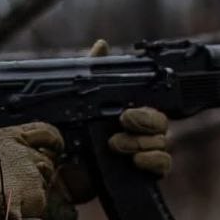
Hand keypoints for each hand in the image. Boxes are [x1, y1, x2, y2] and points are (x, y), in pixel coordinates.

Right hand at [0, 122, 63, 219]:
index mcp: (8, 138)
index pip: (42, 131)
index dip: (52, 139)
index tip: (55, 145)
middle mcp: (24, 152)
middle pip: (46, 158)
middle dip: (43, 168)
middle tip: (33, 179)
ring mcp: (33, 173)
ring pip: (44, 180)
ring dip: (34, 188)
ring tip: (16, 197)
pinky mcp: (37, 195)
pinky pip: (39, 200)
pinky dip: (30, 206)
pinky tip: (16, 209)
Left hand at [59, 38, 172, 202]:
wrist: (57, 173)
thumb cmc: (66, 136)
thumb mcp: (76, 101)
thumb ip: (91, 72)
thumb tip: (102, 44)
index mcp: (127, 113)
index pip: (151, 105)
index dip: (144, 108)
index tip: (125, 113)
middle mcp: (138, 132)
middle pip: (161, 123)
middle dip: (144, 122)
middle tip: (123, 122)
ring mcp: (142, 153)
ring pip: (162, 143)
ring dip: (141, 143)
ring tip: (114, 145)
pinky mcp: (142, 174)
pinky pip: (162, 165)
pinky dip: (154, 161)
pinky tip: (136, 161)